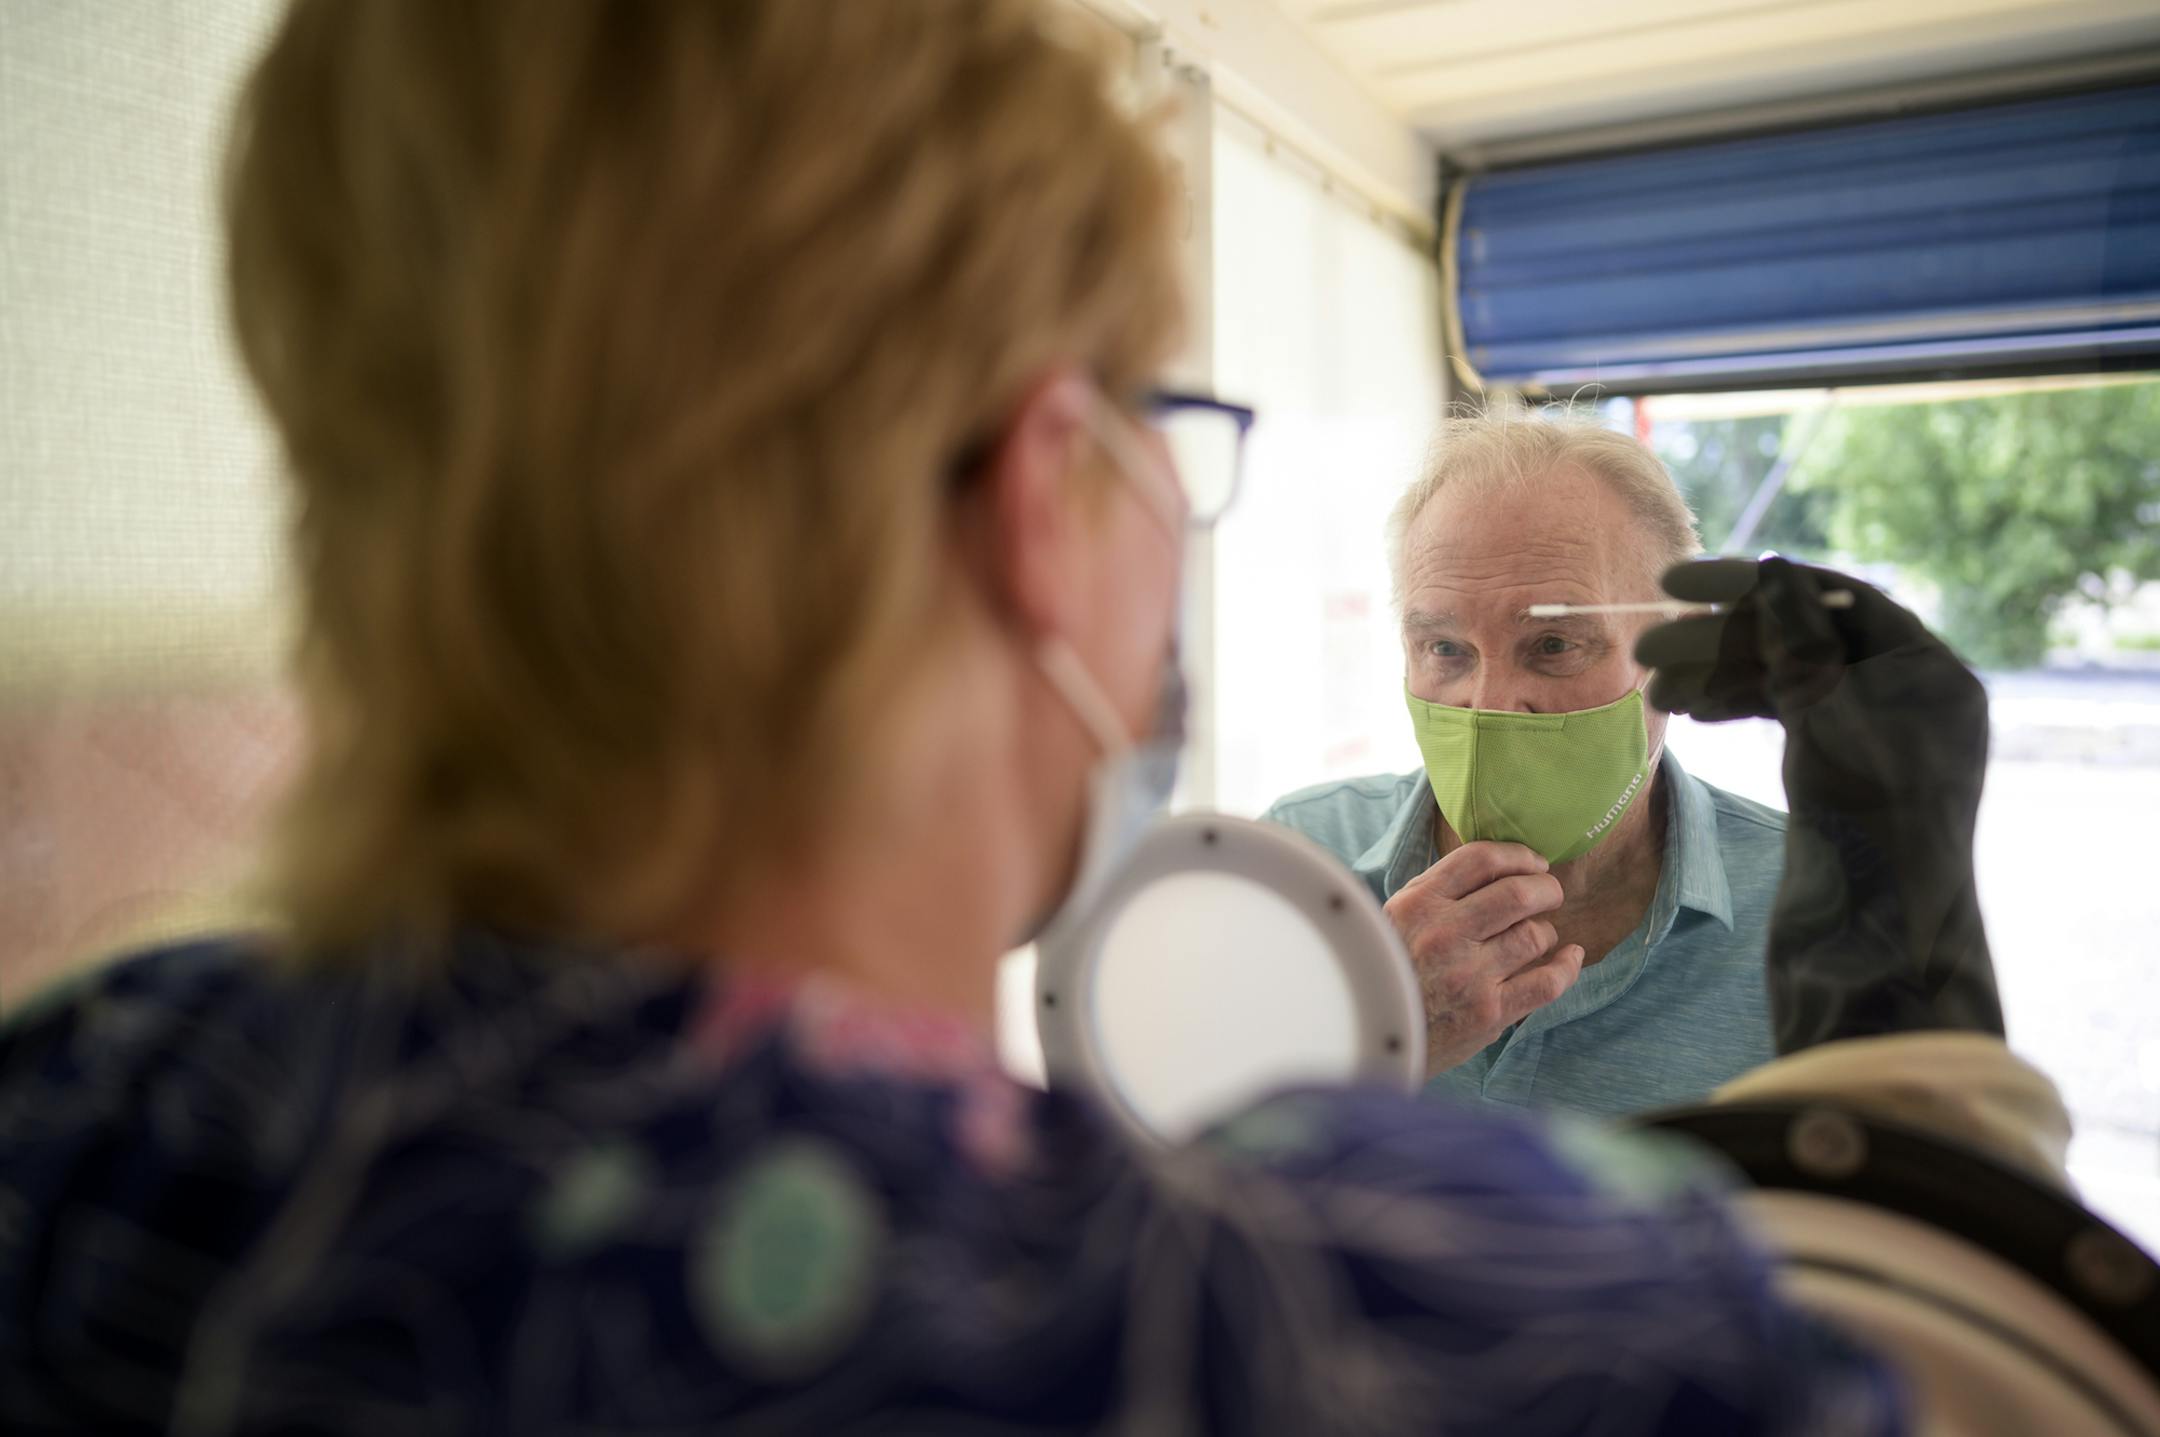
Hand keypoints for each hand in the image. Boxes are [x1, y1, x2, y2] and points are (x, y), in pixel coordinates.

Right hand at [1382, 841, 1585, 1075]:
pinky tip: (1570, 956)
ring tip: (1538, 935)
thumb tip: (1497, 863)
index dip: (1518, 855)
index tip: (1533, 863)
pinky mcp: (1490, 1012)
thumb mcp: (1397, 916)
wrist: (1376, 1033)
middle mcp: (1444, 935)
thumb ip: (1439, 888)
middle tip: (1549, 893)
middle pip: (1518, 893)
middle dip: (1546, 888)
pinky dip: (1568, 966)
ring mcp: (1469, 975)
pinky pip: (1548, 981)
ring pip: (1536, 934)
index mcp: (1418, 905)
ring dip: (1547, 930)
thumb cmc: (1390, 970)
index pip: (1480, 860)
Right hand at [1634, 556, 2003, 1053]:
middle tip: (1645, 650)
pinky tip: (1687, 710)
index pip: (1834, 598)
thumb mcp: (1825, 719)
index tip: (1676, 585)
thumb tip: (1772, 571)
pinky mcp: (1842, 777)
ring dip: (1717, 676)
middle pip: (1803, 639)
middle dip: (1722, 640)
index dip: (1754, 585)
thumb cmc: (1862, 831)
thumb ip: (1796, 641)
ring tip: (1652, 690)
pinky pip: (1785, 720)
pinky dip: (1735, 709)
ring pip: (1786, 682)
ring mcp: (1875, 739)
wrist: (1872, 952)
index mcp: (1928, 675)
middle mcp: (1908, 699)